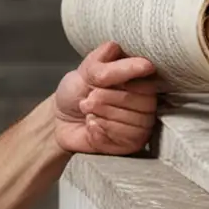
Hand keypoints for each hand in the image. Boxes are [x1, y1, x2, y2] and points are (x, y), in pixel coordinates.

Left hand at [52, 41, 161, 155]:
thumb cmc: (77, 92)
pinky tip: (90, 126)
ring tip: (88, 113)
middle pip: (143, 104)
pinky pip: (123, 140)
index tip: (98, 81)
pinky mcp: (130, 144)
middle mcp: (147, 104)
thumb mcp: (89, 72)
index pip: (148, 84)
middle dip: (108, 101)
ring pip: (133, 124)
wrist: (60, 119)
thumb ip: (114, 67)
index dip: (121, 83)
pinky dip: (100, 132)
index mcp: (142, 81)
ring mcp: (140, 126)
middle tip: (88, 99)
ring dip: (103, 116)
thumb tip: (146, 64)